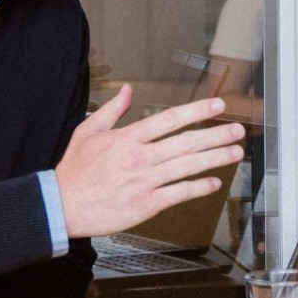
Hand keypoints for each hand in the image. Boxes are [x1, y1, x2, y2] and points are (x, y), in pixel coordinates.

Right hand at [54, 86, 245, 236]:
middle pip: (186, 142)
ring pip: (188, 166)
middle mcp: (140, 158)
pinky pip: (179, 193)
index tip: (217, 105)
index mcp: (128, 138)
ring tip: (234, 152)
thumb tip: (127, 90)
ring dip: (215, 158)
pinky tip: (214, 182)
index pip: (170, 119)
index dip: (197, 111)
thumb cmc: (73, 171)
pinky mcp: (146, 204)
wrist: (60, 207)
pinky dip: (198, 187)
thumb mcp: (88, 132)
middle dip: (216, 134)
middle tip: (237, 129)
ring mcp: (145, 181)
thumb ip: (112, 110)